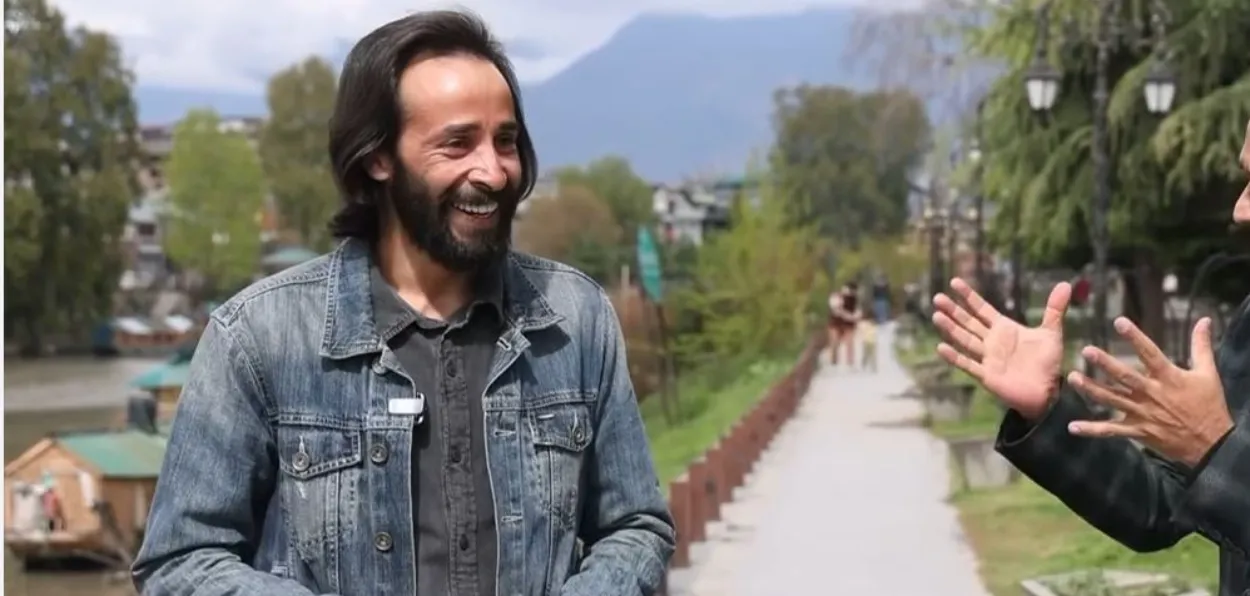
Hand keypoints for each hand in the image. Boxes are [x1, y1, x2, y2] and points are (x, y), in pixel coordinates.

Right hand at [932, 279, 1071, 419]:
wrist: (1046, 392)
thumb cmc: (1047, 363)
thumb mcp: (1051, 332)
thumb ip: (1054, 309)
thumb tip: (1066, 284)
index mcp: (1004, 329)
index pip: (982, 309)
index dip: (969, 296)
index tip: (954, 282)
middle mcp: (991, 341)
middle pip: (968, 322)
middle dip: (953, 310)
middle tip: (937, 298)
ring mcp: (987, 358)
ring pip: (965, 340)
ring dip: (950, 329)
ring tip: (936, 316)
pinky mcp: (986, 375)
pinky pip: (968, 364)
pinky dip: (954, 357)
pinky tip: (940, 347)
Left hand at [1066, 317, 1233, 466]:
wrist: (1212, 444)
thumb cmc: (1209, 406)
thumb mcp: (1208, 373)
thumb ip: (1201, 345)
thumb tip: (1205, 320)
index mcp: (1169, 378)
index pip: (1150, 353)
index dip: (1135, 337)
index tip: (1119, 321)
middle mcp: (1152, 394)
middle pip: (1125, 377)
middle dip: (1105, 364)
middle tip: (1086, 351)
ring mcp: (1142, 414)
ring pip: (1112, 400)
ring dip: (1091, 390)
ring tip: (1072, 378)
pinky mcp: (1138, 431)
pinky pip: (1111, 431)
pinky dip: (1092, 430)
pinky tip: (1072, 427)